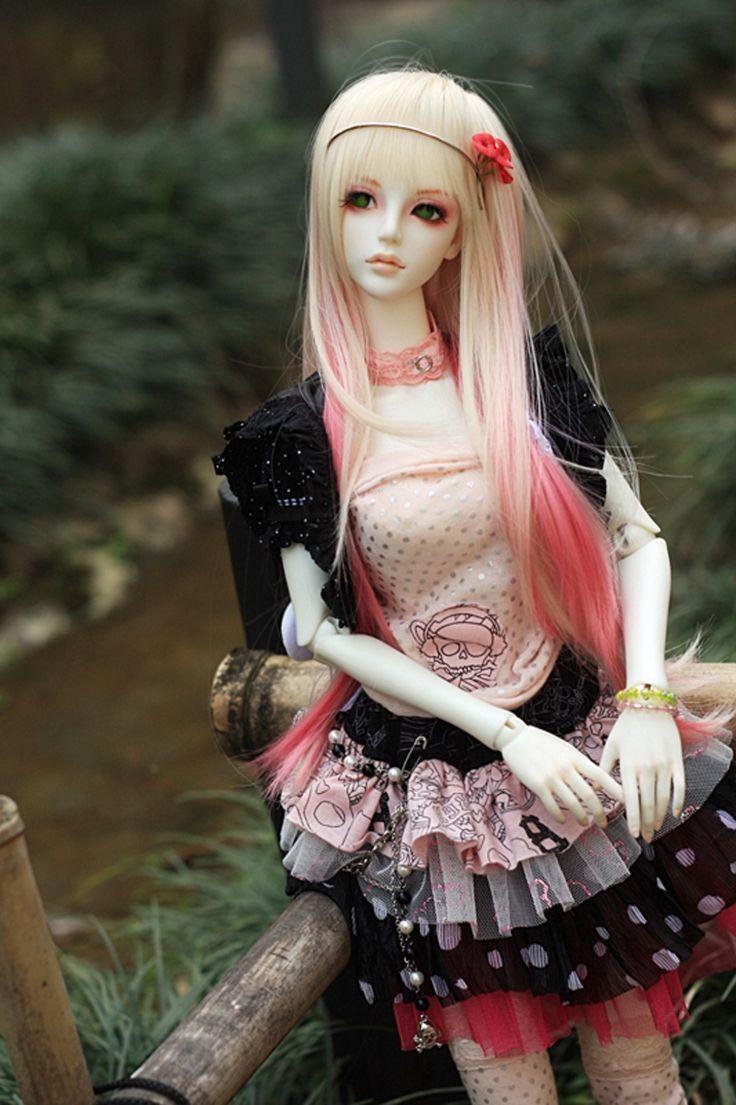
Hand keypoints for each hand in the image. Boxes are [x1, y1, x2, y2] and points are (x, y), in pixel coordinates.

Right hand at [498, 724, 624, 828]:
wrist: (515, 738)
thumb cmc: (540, 742)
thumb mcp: (564, 748)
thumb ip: (578, 762)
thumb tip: (593, 778)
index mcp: (575, 758)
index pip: (600, 776)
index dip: (615, 790)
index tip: (627, 801)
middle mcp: (566, 768)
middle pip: (589, 795)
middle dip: (599, 812)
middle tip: (604, 822)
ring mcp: (552, 777)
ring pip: (573, 803)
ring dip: (581, 817)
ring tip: (584, 823)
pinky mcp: (538, 785)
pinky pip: (552, 805)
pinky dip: (560, 815)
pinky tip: (563, 819)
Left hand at [599, 707, 684, 841]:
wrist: (648, 704)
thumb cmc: (626, 726)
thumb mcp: (611, 746)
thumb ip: (603, 769)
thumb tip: (593, 788)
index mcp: (628, 766)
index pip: (631, 800)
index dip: (633, 819)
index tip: (633, 834)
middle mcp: (646, 768)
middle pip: (648, 803)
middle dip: (647, 823)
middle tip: (646, 837)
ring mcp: (663, 765)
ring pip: (663, 798)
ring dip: (660, 816)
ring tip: (656, 828)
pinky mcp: (676, 760)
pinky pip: (680, 786)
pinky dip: (678, 801)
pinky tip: (674, 813)